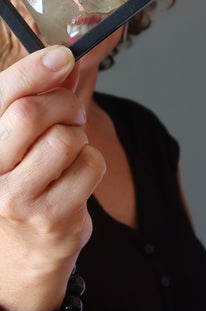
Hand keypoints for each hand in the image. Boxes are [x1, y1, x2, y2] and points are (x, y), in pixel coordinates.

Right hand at [0, 47, 104, 310]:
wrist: (25, 255)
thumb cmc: (28, 184)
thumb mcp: (27, 139)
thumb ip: (45, 98)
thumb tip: (67, 62)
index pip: (1, 95)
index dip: (34, 69)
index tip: (63, 56)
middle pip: (31, 113)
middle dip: (64, 104)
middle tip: (72, 114)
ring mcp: (14, 197)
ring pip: (66, 138)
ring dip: (79, 138)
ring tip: (69, 154)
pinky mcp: (49, 216)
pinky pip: (90, 165)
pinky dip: (92, 164)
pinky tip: (76, 180)